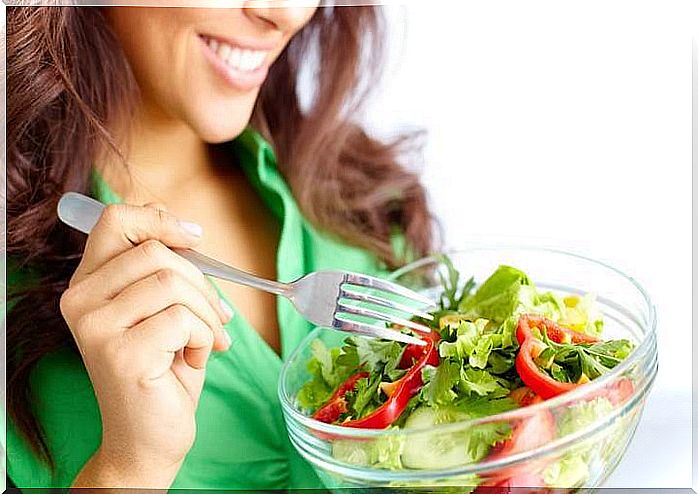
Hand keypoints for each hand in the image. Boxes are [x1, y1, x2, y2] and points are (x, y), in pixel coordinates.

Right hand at [60, 203, 232, 486]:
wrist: (150, 437)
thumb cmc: (163, 369)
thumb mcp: (161, 309)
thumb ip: (163, 269)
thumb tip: (190, 231)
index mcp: (88, 283)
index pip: (116, 220)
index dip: (160, 219)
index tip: (193, 237)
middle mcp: (81, 301)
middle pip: (155, 250)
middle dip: (201, 281)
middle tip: (214, 315)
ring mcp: (97, 328)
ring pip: (172, 281)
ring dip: (207, 313)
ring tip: (206, 341)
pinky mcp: (122, 354)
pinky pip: (183, 319)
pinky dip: (205, 338)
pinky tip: (195, 360)